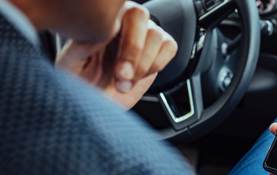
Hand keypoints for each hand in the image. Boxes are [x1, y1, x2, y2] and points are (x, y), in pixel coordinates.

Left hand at [56, 1, 177, 108]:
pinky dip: (157, 64)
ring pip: (156, 35)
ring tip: (125, 84)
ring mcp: (143, 32)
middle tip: (123, 77)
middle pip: (140, 16)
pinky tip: (139, 77)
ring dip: (143, 64)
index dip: (117, 39)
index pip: (116, 11)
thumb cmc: (81, 83)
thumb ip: (81, 48)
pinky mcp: (159, 48)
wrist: (96, 102)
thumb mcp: (71, 67)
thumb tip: (100, 33)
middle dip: (134, 51)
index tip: (116, 70)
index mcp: (100, 20)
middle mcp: (123, 21)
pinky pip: (169, 46)